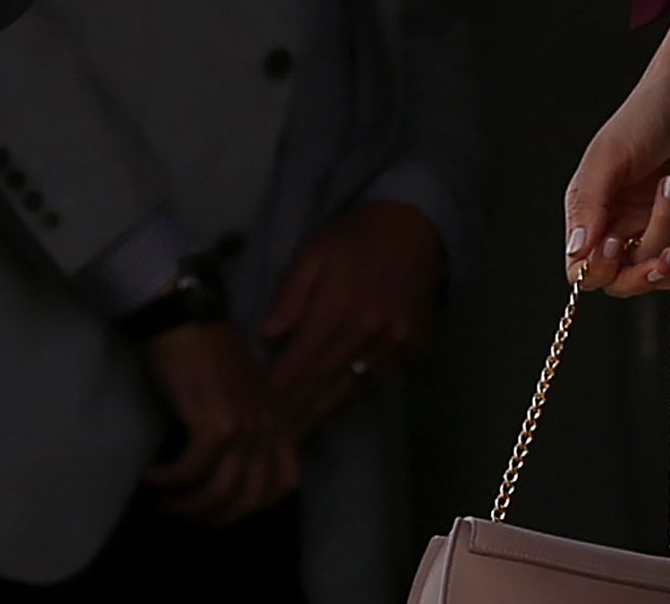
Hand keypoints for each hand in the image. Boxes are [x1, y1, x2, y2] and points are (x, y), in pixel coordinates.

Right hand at [140, 320, 299, 525]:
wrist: (186, 315)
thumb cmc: (207, 349)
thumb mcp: (241, 392)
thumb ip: (247, 425)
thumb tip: (228, 469)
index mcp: (276, 419)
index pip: (286, 482)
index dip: (256, 504)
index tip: (224, 505)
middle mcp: (266, 427)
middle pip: (250, 497)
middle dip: (216, 516)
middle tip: (187, 515)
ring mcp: (243, 427)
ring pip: (220, 492)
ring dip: (187, 506)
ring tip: (163, 502)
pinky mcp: (213, 424)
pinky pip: (191, 471)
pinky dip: (168, 480)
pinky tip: (150, 476)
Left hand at [261, 200, 447, 433]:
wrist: (417, 227)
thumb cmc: (355, 237)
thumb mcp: (313, 251)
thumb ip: (289, 294)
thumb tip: (267, 336)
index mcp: (339, 307)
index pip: (299, 361)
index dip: (275, 390)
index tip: (252, 411)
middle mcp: (368, 333)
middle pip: (322, 385)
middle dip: (293, 414)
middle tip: (266, 442)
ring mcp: (393, 346)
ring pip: (348, 391)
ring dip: (318, 416)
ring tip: (291, 439)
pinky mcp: (410, 351)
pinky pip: (372, 384)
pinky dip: (346, 401)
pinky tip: (326, 411)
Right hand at [562, 0, 669, 296]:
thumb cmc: (645, 115)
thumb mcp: (610, 155)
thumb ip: (589, 203)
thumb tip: (576, 252)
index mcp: (589, 208)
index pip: (580, 266)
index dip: (595, 267)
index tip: (614, 243)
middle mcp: (616, 223)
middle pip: (617, 280)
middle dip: (639, 272)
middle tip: (663, 251)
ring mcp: (649, 227)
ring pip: (651, 270)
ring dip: (666, 240)